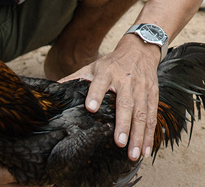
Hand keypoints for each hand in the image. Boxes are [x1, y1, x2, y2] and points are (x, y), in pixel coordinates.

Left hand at [69, 37, 162, 161]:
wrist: (140, 50)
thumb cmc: (112, 63)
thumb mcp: (93, 67)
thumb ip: (75, 79)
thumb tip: (51, 91)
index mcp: (107, 73)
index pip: (99, 83)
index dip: (95, 94)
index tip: (90, 108)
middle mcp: (126, 81)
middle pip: (125, 103)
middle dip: (123, 123)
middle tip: (119, 143)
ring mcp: (141, 88)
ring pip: (142, 113)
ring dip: (138, 134)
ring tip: (133, 154)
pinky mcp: (153, 94)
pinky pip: (152, 116)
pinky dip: (149, 134)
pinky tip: (145, 150)